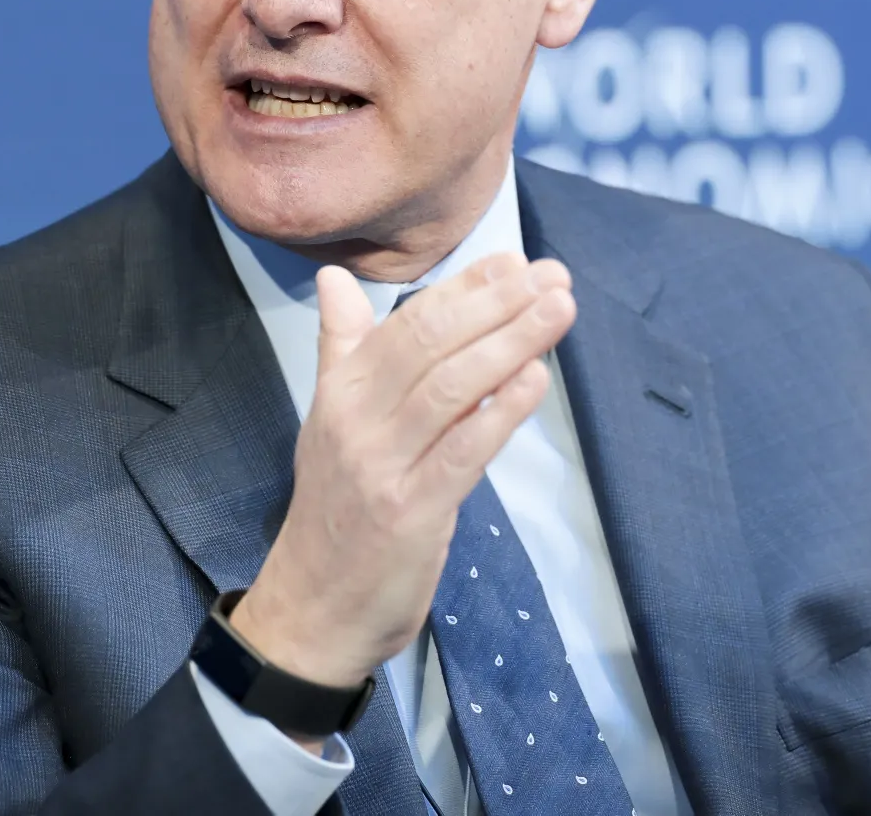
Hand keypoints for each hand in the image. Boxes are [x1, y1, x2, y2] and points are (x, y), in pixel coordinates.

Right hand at [231, 253, 571, 694]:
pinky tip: (536, 379)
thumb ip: (341, 348)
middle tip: (553, 275)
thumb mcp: (328, 421)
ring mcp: (382, 465)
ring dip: (511, 342)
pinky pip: (462, 451)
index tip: (515, 262)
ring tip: (559, 310)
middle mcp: (357, 419)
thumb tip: (333, 279)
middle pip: (433, 344)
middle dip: (497, 303)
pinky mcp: (410, 512)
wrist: (311, 609)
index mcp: (342, 392)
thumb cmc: (335, 512)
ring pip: (452, 387)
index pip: (408, 322)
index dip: (465, 288)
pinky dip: (501, 411)